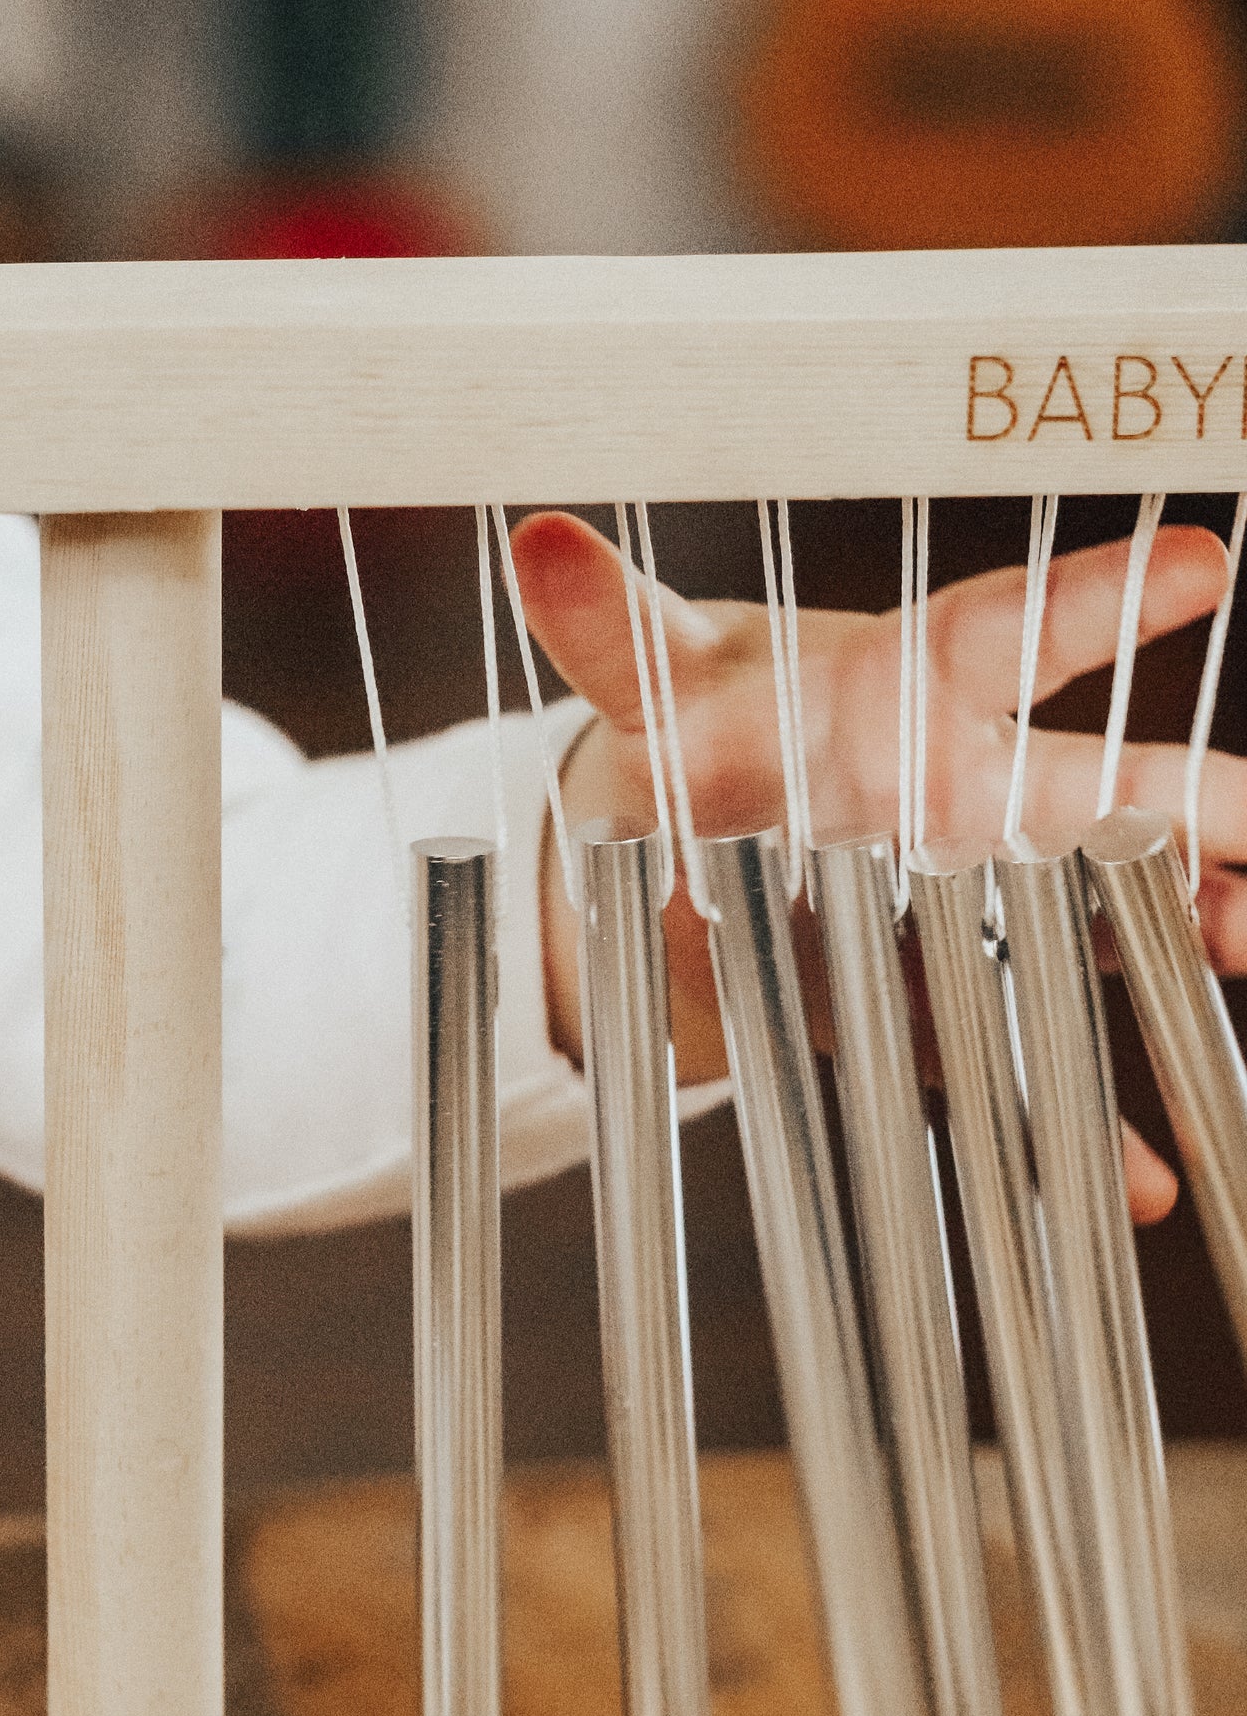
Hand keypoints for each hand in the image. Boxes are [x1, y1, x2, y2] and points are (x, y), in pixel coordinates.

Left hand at [512, 508, 1240, 1222]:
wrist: (672, 840)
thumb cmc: (693, 731)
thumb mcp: (651, 681)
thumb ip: (609, 626)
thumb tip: (538, 541)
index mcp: (901, 690)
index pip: (1006, 631)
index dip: (1099, 597)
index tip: (1204, 558)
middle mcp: (957, 790)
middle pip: (1093, 792)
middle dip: (1189, 809)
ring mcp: (955, 898)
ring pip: (1082, 919)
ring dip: (1165, 945)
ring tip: (1231, 960)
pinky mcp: (916, 995)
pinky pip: (994, 1050)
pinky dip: (1061, 1118)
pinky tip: (1136, 1174)